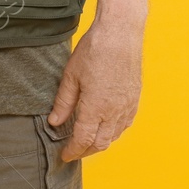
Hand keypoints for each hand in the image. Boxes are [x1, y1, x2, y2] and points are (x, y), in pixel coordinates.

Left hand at [46, 21, 141, 161]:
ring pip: (114, 136)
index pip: (83, 140)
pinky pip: (125, 124)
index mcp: (95, 107)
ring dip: (100, 143)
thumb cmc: (95, 49)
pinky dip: (114, 132)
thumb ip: (63, 102)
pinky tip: (106, 127)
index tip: (64, 155)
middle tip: (73, 151)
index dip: (73, 151)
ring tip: (87, 141)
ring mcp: (127, 105)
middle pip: (100, 143)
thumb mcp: (71, 75)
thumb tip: (55, 122)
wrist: (120, 33)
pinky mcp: (134, 98)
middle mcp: (114, 111)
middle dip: (85, 151)